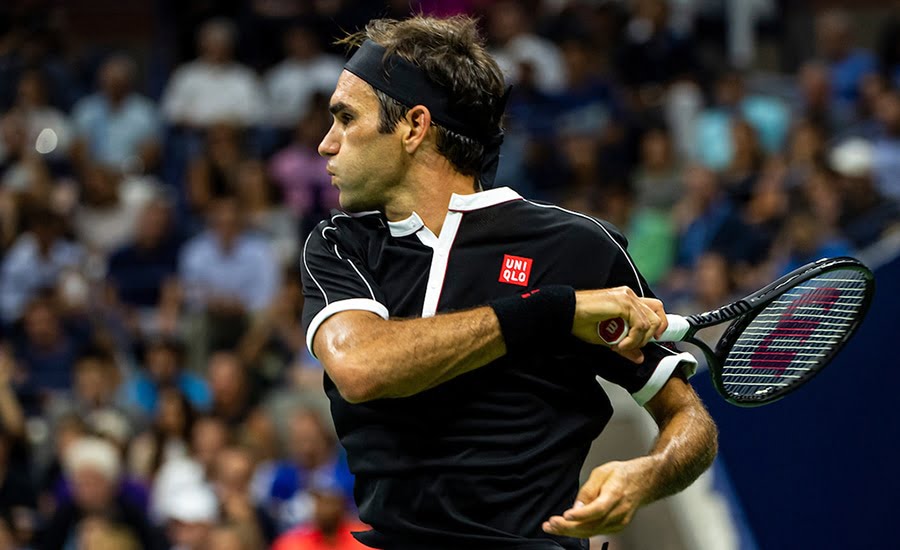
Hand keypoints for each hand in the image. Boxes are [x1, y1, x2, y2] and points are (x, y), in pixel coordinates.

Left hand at [542, 458, 656, 536]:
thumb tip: (576, 507)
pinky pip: (596, 532)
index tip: (565, 516)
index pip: (598, 509)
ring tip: (553, 527)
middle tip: (550, 524)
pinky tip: (567, 528)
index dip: (581, 515)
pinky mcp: (617, 527)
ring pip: (592, 532)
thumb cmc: (623, 475)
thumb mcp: (601, 472)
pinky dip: (580, 531)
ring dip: (570, 531)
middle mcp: (619, 511)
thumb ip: (588, 490)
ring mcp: (619, 522)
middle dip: (568, 527)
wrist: (643, 482)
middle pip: (592, 525)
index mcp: (615, 494)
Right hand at [572, 287, 666, 362]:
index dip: (659, 325)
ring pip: (650, 322)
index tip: (652, 340)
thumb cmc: (581, 321)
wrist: (566, 312)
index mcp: (626, 299)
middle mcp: (629, 295)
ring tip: (622, 346)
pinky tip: (619, 345)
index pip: (654, 308)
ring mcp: (627, 297)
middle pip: (658, 312)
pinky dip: (632, 339)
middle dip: (651, 334)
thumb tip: (639, 357)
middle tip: (636, 346)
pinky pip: (639, 325)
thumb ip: (626, 346)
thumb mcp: (607, 337)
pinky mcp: (623, 303)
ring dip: (639, 340)